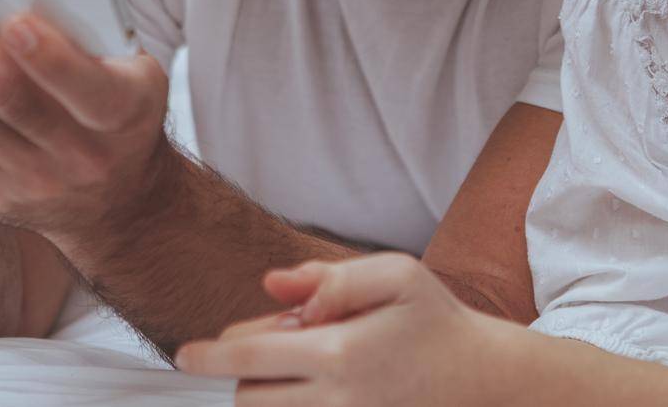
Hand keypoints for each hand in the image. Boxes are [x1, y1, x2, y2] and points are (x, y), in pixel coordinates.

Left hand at [0, 0, 171, 242]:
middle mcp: (79, 156)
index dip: (53, 60)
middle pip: (3, 93)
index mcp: (125, 116)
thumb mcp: (135, 70)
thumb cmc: (122, 103)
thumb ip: (93, 36)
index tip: (16, 21)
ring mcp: (29, 180)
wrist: (117, 198)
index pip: (88, 90)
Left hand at [176, 254, 520, 406]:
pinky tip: (306, 388)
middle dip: (241, 372)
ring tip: (294, 367)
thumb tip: (272, 286)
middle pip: (248, 397)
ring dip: (262, 396)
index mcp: (339, 352)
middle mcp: (335, 400)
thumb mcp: (396, 274)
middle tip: (269, 345)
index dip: (207, 355)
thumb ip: (330, 277)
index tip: (186, 353)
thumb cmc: (435, 320)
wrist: (482, 380)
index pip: (247, 358)